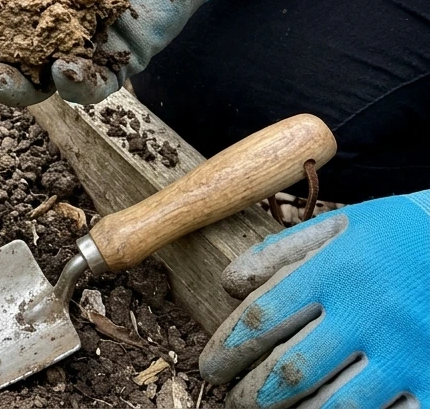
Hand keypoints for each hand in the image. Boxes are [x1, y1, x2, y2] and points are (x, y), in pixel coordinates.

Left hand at [202, 192, 429, 408]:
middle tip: (233, 400)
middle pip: (292, 368)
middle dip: (253, 392)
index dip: (227, 348)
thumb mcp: (340, 226)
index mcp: (336, 271)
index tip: (210, 366)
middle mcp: (369, 313)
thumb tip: (229, 284)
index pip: (263, 317)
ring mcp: (407, 352)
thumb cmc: (399, 234)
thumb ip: (281, 252)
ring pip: (336, 405)